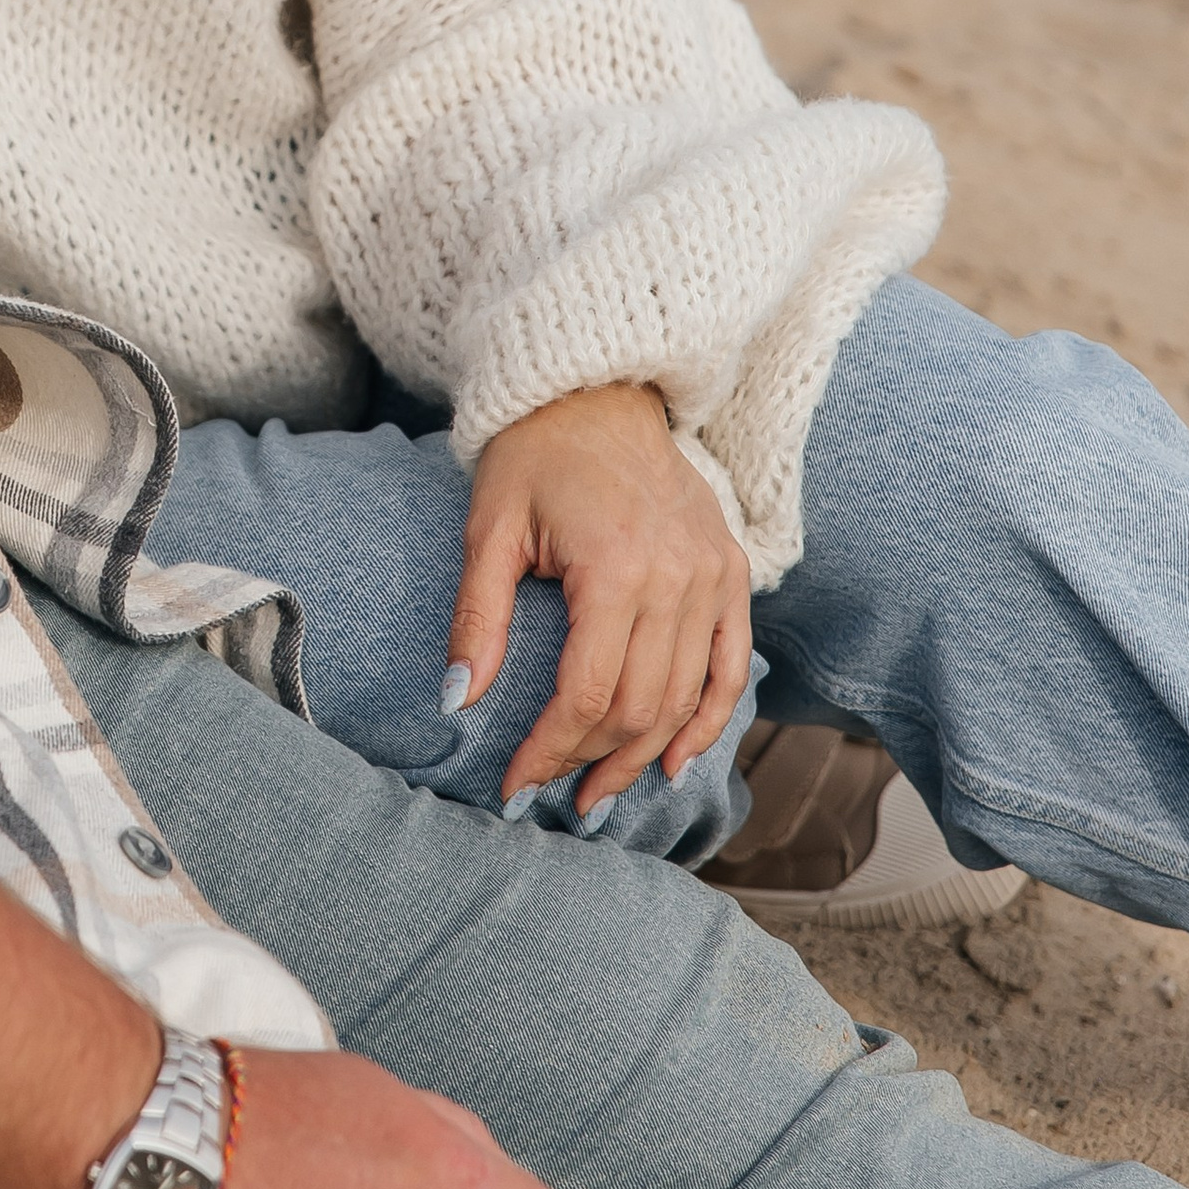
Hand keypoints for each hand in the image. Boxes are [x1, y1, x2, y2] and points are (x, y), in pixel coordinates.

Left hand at [448, 384, 753, 817]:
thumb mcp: (489, 530)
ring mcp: (713, 576)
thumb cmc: (532, 455)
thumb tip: (458, 701)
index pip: (586, 694)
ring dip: (643, 756)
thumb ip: (479, 619)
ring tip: (602, 794)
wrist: (597, 391)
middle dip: (592, 762)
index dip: (549, 751)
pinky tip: (676, 760)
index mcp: (613, 569)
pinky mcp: (731, 571)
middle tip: (552, 796)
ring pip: (685, 697)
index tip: (513, 784)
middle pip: (639, 707)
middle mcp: (676, 578)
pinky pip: (731, 666)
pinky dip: (709, 719)